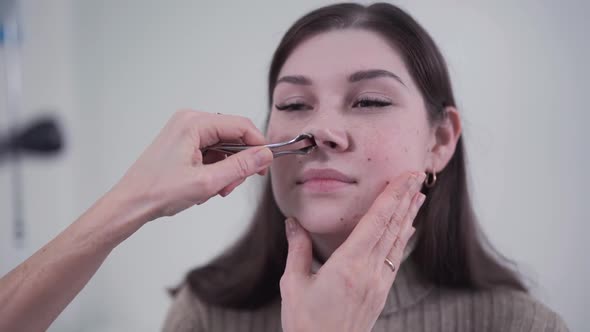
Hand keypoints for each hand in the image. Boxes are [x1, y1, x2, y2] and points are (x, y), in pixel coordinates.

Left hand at [112, 110, 273, 220]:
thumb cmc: (158, 191)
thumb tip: (265, 155)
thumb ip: (240, 166)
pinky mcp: (183, 143)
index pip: (241, 125)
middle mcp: (189, 121)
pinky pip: (211, 152)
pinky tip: (207, 187)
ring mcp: (185, 132)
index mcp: (194, 123)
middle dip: (239, 162)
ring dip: (227, 169)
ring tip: (216, 190)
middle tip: (232, 186)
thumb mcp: (207, 181)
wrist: (130, 204)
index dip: (258, 145)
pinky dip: (216, 170)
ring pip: (224, 146)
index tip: (265, 166)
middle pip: (233, 136)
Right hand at [280, 172, 425, 331]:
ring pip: (397, 242)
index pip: (376, 222)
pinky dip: (402, 239)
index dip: (392, 196)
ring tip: (418, 196)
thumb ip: (297, 249)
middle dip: (406, 198)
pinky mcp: (379, 293)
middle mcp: (369, 272)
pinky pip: (395, 258)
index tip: (404, 177)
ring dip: (408, 216)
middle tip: (417, 175)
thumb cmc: (306, 325)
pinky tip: (406, 230)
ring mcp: (378, 284)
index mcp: (348, 266)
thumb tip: (293, 222)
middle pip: (392, 227)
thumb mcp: (294, 284)